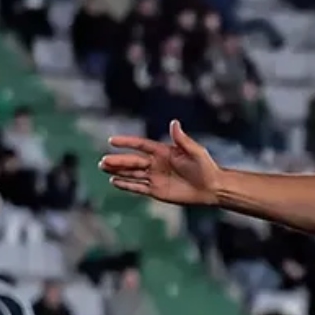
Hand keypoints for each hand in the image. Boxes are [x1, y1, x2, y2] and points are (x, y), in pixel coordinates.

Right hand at [101, 120, 222, 206]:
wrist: (212, 188)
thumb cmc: (206, 167)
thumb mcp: (196, 151)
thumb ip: (183, 139)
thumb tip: (174, 123)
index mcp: (163, 151)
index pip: (140, 145)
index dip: (127, 142)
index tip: (112, 140)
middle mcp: (156, 163)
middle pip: (133, 161)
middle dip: (118, 161)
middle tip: (102, 161)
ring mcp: (155, 177)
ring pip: (132, 173)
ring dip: (118, 171)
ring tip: (104, 168)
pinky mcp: (157, 191)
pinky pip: (138, 187)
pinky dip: (127, 185)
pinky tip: (114, 182)